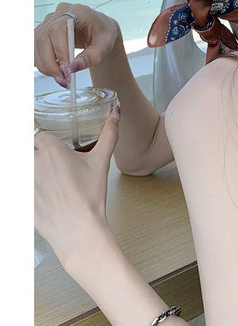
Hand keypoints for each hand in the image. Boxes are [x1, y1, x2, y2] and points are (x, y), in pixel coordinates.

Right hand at [34, 3, 118, 87]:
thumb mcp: (105, 46)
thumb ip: (91, 57)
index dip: (59, 50)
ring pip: (36, 45)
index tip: (67, 69)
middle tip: (63, 80)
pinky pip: (35, 49)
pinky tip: (55, 71)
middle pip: (43, 38)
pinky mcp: (42, 32)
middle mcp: (58, 14)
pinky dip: (42, 63)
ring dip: (45, 65)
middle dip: (51, 63)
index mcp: (77, 11)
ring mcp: (48, 22)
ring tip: (61, 79)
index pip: (58, 29)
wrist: (99, 30)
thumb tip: (73, 68)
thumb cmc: (103, 34)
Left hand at [34, 105, 119, 266]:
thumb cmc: (89, 196)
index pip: (40, 132)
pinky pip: (16, 182)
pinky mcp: (18, 197)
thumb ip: (109, 133)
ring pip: (20, 163)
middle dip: (36, 151)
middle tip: (51, 162)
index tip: (52, 143)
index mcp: (51, 150)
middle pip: (27, 145)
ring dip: (31, 165)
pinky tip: (40, 190)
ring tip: (46, 176)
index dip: (47, 138)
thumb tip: (116, 111)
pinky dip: (28, 184)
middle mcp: (33, 162)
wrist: (78, 230)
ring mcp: (23, 180)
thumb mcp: (101, 162)